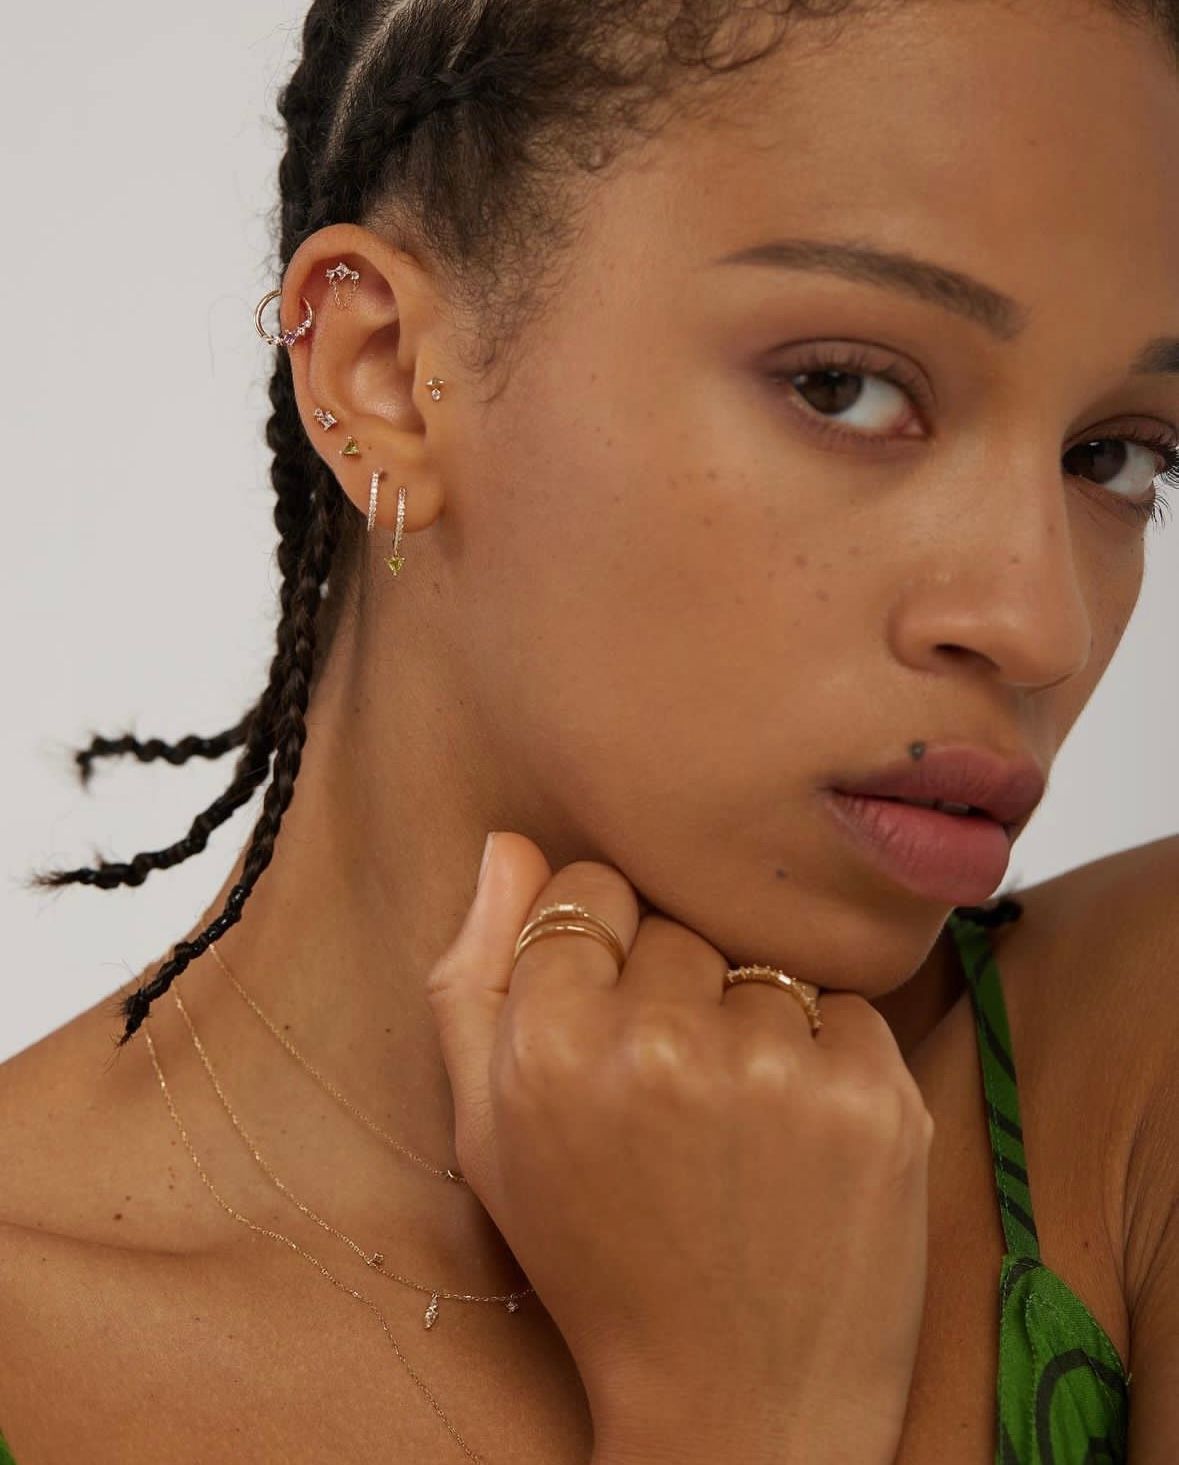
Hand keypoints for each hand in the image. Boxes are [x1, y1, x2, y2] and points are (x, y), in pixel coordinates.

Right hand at [426, 832, 931, 1464]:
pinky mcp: (875, 1096)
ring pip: (758, 961)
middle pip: (674, 921)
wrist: (737, 1404)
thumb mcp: (490, 1134)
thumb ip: (475, 977)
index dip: (597, 951)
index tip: (610, 1021)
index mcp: (549, 1045)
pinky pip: (844, 1004)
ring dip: (751, 1023)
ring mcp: (775, 1068)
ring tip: (738, 1128)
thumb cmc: (600, 1259)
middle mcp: (660, 1042)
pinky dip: (827, 1055)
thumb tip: (509, 843)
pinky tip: (801, 1137)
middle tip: (673, 1098)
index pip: (586, 887)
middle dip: (670, 986)